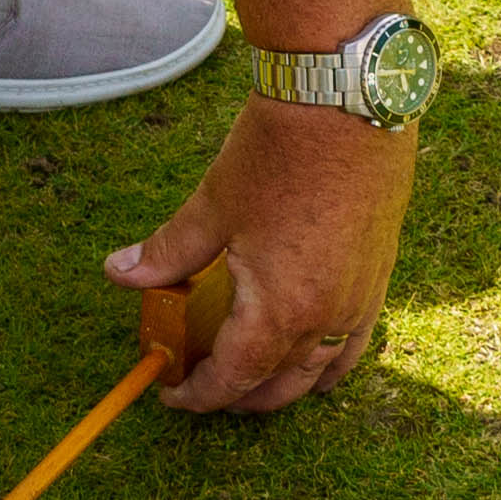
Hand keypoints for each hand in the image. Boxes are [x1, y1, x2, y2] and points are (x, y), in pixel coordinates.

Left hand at [109, 90, 414, 413]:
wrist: (347, 101)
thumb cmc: (279, 152)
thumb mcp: (214, 205)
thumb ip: (169, 251)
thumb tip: (121, 272)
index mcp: (280, 310)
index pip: (234, 378)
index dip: (199, 394)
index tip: (172, 393)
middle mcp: (327, 317)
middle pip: (280, 386)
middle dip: (240, 398)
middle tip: (207, 388)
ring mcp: (360, 299)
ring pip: (323, 371)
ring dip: (286, 385)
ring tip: (258, 379)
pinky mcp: (380, 275)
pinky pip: (356, 342)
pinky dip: (330, 359)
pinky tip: (315, 352)